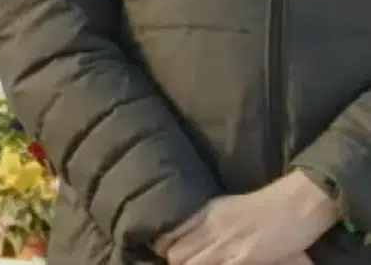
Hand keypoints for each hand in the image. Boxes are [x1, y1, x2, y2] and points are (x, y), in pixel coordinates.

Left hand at [158, 172, 336, 264]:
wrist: (297, 203)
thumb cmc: (266, 205)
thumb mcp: (227, 206)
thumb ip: (206, 220)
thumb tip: (190, 235)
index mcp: (205, 213)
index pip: (169, 237)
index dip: (166, 251)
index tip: (170, 257)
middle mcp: (211, 227)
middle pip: (177, 255)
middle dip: (179, 264)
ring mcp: (227, 243)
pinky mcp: (245, 257)